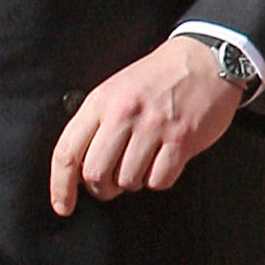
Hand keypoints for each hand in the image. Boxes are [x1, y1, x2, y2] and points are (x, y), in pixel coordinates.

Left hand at [50, 35, 241, 216]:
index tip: (62, 205)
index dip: (60, 185)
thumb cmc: (156, 78)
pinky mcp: (182, 140)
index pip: (67, 151)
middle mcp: (124, 114)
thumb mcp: (114, 89)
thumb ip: (94, 124)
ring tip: (140, 163)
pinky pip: (159, 180)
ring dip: (132, 181)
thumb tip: (77, 168)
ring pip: (127, 180)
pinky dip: (158, 179)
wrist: (204, 59)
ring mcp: (154, 127)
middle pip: (95, 174)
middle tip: (109, 184)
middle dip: (100, 188)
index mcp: (100, 102)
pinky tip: (161, 162)